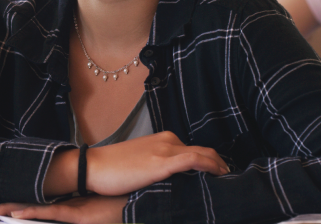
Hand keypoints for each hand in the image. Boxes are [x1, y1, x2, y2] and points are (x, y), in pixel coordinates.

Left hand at [0, 196, 127, 222]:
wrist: (138, 202)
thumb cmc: (118, 210)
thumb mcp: (92, 219)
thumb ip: (78, 217)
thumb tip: (74, 216)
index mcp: (64, 205)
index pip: (32, 205)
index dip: (13, 207)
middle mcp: (63, 204)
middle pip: (27, 204)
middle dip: (4, 209)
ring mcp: (69, 207)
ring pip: (33, 208)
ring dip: (10, 210)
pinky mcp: (77, 214)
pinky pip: (51, 213)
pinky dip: (33, 213)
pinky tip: (17, 215)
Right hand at [84, 131, 228, 195]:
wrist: (93, 167)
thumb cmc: (112, 169)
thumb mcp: (139, 163)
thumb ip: (157, 166)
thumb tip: (170, 181)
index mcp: (162, 140)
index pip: (194, 149)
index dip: (210, 161)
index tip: (218, 174)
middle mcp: (167, 141)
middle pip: (203, 150)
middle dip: (219, 163)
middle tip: (227, 178)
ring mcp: (165, 150)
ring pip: (203, 154)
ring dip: (219, 166)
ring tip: (227, 180)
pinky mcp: (162, 162)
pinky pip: (194, 160)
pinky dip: (210, 165)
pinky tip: (218, 175)